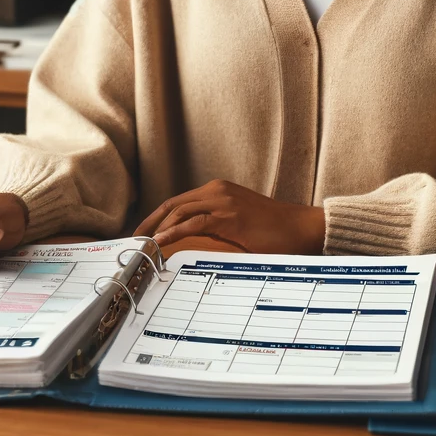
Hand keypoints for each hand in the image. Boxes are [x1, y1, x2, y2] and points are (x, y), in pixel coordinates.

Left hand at [134, 179, 325, 255]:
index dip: (157, 217)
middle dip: (149, 222)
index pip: (179, 201)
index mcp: (219, 189)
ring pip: (179, 211)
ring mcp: (223, 201)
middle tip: (134, 241)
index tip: (143, 234)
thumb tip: (194, 242)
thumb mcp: (239, 221)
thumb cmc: (274, 229)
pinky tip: (162, 242)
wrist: (301, 227)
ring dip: (157, 229)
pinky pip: (194, 223)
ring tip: (143, 246)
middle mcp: (217, 190)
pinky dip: (174, 232)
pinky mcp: (229, 217)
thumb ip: (217, 223)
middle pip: (172, 204)